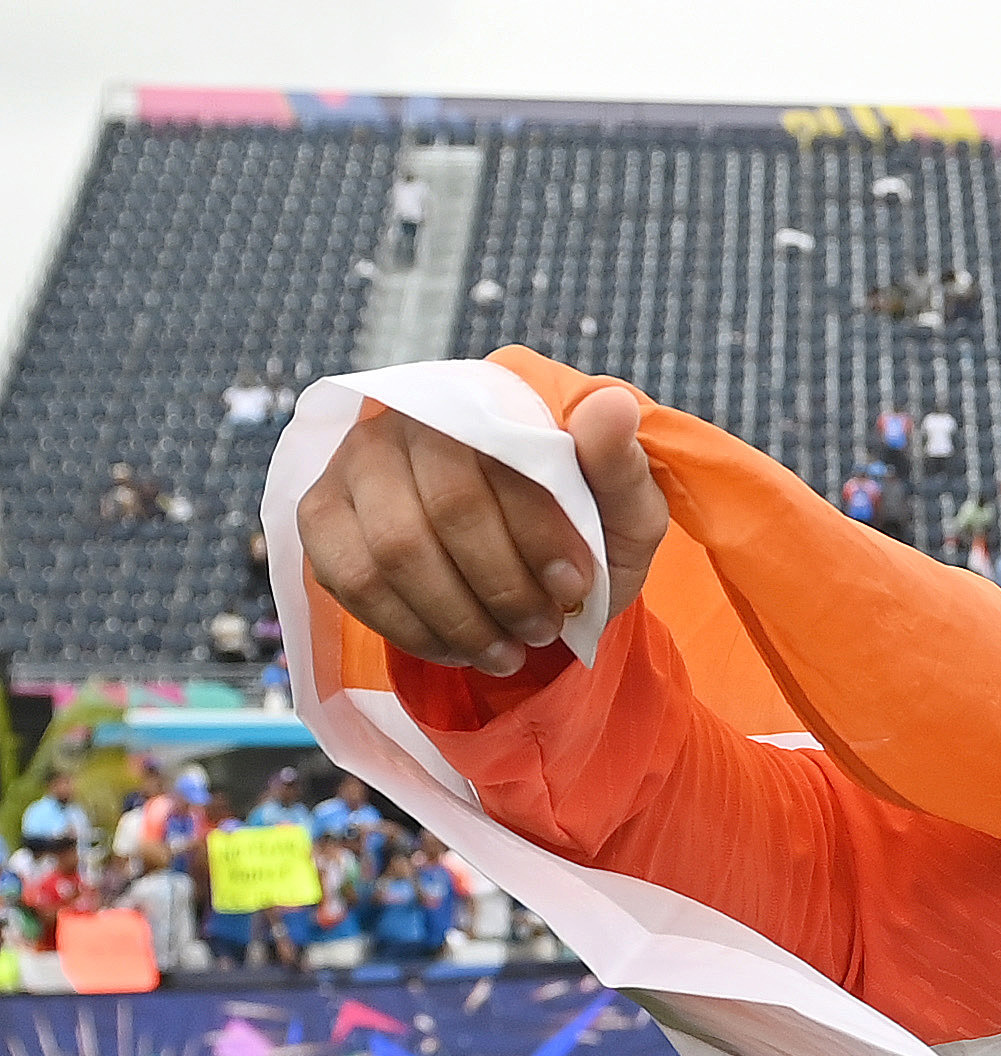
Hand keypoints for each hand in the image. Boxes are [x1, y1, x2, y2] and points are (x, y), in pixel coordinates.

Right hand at [295, 384, 669, 675]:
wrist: (532, 572)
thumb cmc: (582, 537)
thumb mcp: (624, 510)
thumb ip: (619, 465)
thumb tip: (614, 403)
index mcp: (486, 403)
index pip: (501, 468)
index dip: (538, 539)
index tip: (575, 592)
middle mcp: (410, 420)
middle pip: (445, 514)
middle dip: (502, 589)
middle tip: (540, 631)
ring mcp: (355, 463)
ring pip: (394, 553)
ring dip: (457, 619)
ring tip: (505, 652)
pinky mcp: (321, 513)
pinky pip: (349, 579)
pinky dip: (409, 628)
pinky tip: (454, 648)